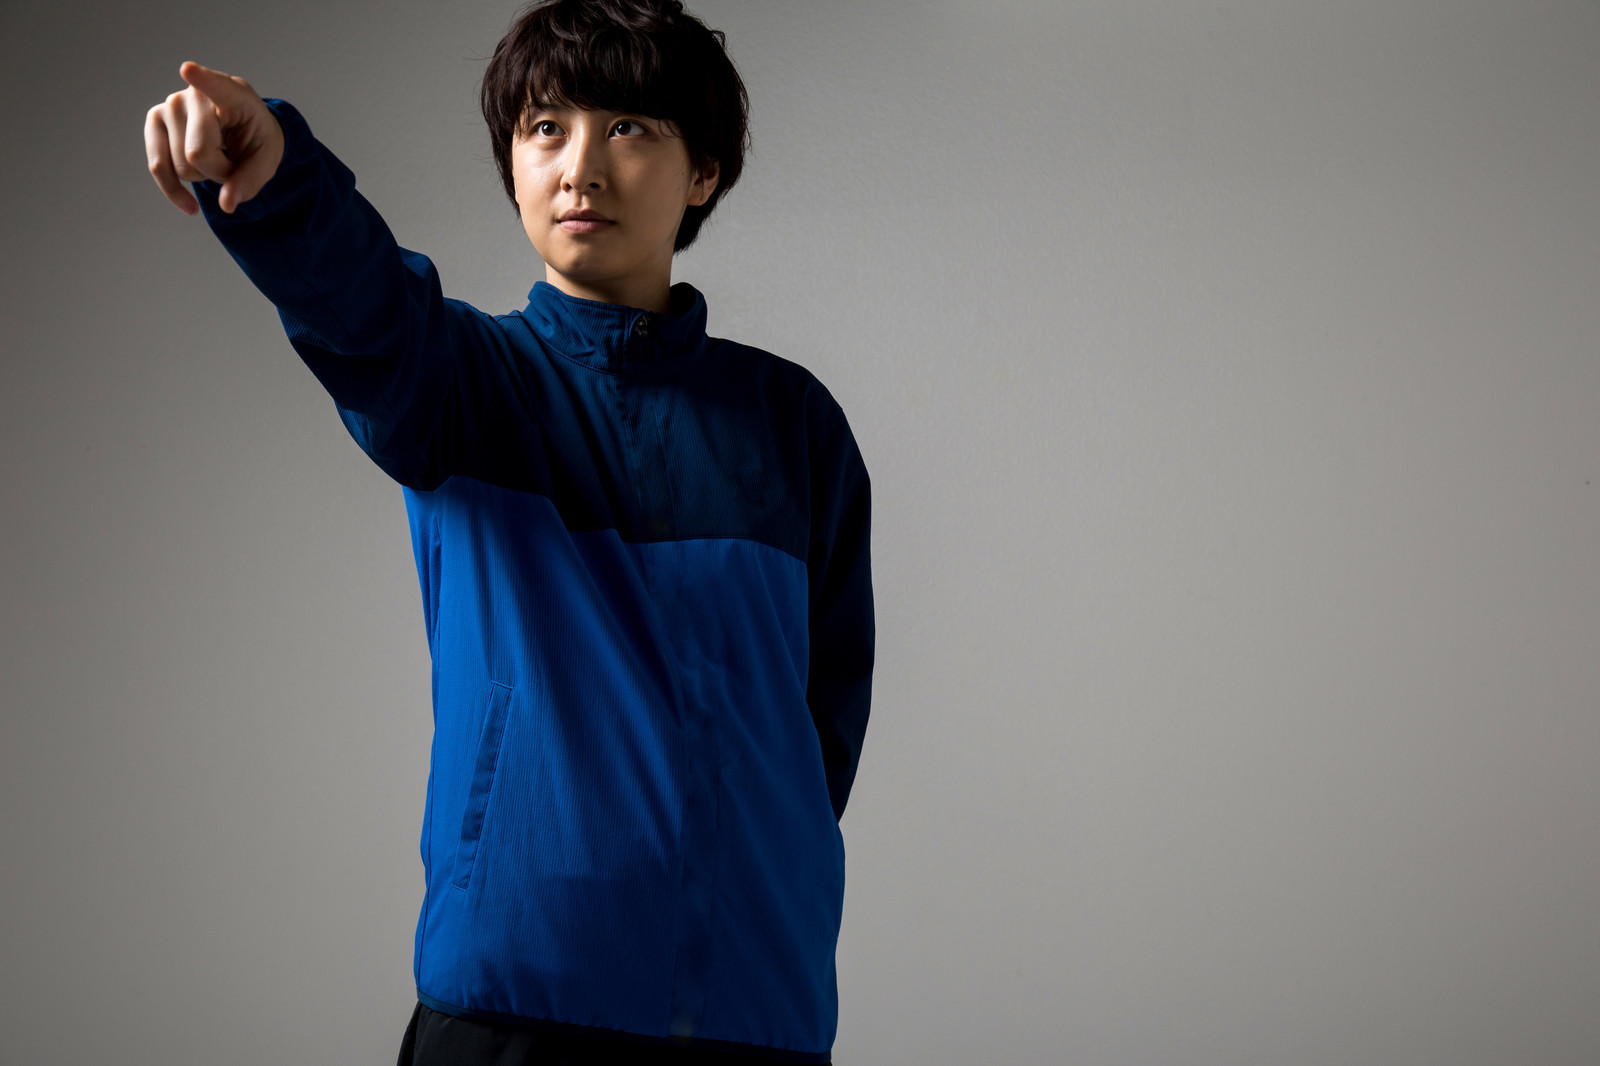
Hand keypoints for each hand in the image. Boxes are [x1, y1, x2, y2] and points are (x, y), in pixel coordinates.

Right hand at [145, 61, 283, 214]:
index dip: (203, 80)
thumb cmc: (255, 140)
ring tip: (215, 158)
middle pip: (198, 153)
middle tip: (232, 161)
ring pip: (182, 166)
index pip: (217, 87)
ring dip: (202, 175)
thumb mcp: (267, 161)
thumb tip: (227, 204)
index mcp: (234, 95)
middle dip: (219, 172)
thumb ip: (251, 181)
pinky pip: (158, 167)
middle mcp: (196, 94)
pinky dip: (174, 191)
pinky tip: (190, 205)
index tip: (189, 70)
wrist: (240, 134)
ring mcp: (171, 105)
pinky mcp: (154, 120)